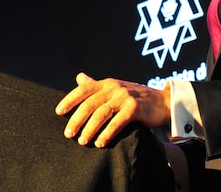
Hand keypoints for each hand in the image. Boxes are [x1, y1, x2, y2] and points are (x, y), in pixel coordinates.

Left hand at [55, 72, 170, 147]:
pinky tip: (100, 142)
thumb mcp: (115, 88)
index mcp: (106, 83)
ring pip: (101, 113)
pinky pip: (117, 122)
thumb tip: (79, 78)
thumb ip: (96, 85)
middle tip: (68, 134)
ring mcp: (124, 97)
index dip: (70, 100)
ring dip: (89, 129)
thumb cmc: (135, 97)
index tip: (58, 112)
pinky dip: (107, 133)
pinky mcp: (135, 108)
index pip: (83, 90)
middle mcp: (114, 88)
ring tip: (82, 141)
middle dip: (76, 119)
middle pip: (90, 103)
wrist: (162, 102)